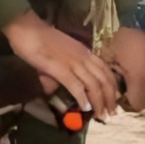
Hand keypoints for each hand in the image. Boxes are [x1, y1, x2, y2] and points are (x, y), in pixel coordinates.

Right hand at [2, 11, 121, 114]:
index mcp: (86, 53)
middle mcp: (84, 58)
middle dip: (110, 98)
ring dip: (99, 101)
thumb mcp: (63, 54)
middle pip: (104, 80)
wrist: (28, 29)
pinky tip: (85, 107)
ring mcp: (73, 63)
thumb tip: (62, 87)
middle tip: (112, 113)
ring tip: (101, 114)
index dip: (113, 87)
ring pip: (94, 84)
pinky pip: (75, 85)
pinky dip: (82, 97)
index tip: (116, 99)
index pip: (106, 71)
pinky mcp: (59, 69)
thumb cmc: (42, 40)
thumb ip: (68, 69)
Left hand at [100, 27, 144, 111]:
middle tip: (127, 80)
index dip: (128, 103)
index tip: (121, 94)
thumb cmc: (125, 40)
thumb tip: (114, 92)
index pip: (137, 105)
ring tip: (137, 68)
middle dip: (137, 92)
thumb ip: (112, 79)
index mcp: (141, 80)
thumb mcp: (111, 60)